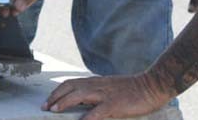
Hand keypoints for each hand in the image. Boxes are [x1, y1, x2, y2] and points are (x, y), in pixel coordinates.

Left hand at [43, 74, 174, 119]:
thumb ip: (97, 93)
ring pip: (78, 95)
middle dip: (55, 97)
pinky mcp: (114, 104)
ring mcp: (105, 94)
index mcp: (96, 82)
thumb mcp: (111, 88)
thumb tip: (84, 102)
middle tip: (45, 107)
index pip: (71, 83)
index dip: (57, 92)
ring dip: (63, 103)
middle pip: (70, 87)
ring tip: (54, 110)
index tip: (48, 101)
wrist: (151, 85)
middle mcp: (97, 85)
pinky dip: (86, 118)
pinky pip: (96, 112)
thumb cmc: (132, 89)